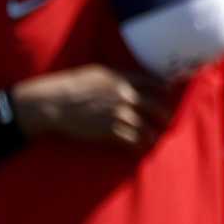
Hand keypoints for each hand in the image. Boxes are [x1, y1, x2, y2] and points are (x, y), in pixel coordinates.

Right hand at [11, 64, 172, 147]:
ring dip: (152, 135)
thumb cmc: (69, 87)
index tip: (166, 94)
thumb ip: (114, 77)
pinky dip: (138, 146)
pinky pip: (132, 141)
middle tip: (167, 121)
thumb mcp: (94, 73)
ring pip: (146, 128)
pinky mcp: (111, 131)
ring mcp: (119, 114)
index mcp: (120, 78)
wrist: (55, 104)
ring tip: (154, 139)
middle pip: (154, 106)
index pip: (150, 82)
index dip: (161, 89)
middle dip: (164, 115)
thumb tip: (125, 81)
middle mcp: (123, 95)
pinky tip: (139, 149)